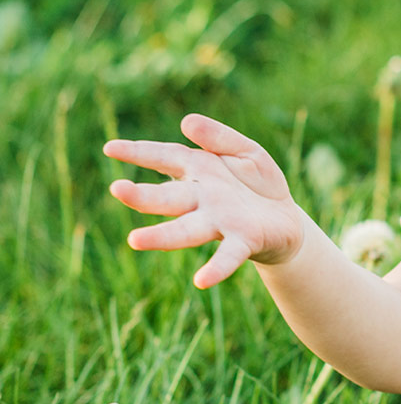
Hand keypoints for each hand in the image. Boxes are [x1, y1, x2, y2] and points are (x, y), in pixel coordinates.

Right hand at [104, 112, 306, 288]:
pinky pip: (228, 256)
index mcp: (200, 170)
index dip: (138, 152)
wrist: (288, 220)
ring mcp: (221, 222)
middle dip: (143, 195)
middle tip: (116, 190)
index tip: (109, 149)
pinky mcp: (244, 241)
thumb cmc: (259, 184)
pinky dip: (216, 269)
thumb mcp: (245, 150)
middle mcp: (204, 199)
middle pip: (168, 197)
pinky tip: (201, 281)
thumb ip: (218, 137)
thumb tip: (185, 122)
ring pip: (187, 229)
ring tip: (135, 241)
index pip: (164, 158)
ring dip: (162, 236)